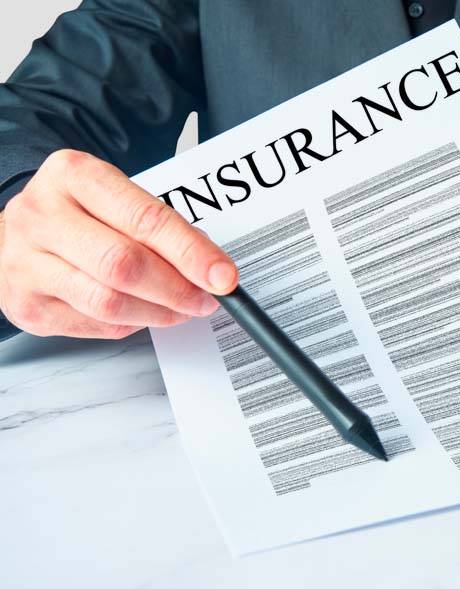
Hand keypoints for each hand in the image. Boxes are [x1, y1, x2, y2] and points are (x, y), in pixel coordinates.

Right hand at [0, 150, 237, 338]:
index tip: (223, 276)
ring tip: (181, 308)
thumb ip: (159, 225)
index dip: (191, 253)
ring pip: (109, 302)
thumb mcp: (115, 198)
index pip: (144, 219)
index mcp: (73, 176)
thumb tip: (209, 265)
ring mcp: (26, 262)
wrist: (15, 233)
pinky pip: (95, 325)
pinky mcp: (27, 304)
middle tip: (206, 298)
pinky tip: (143, 311)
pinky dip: (132, 323)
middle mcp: (42, 216)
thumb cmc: (75, 212)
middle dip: (178, 288)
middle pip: (124, 264)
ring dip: (159, 313)